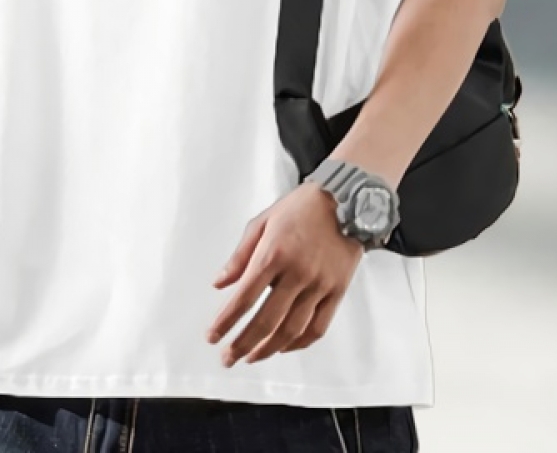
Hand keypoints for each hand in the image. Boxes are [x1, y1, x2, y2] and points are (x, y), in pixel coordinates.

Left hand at [207, 182, 363, 365]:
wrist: (344, 199)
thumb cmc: (300, 208)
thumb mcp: (261, 222)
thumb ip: (239, 256)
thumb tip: (219, 283)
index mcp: (274, 253)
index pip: (244, 297)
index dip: (226, 321)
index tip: (213, 336)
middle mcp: (297, 272)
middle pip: (266, 321)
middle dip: (242, 344)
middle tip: (228, 357)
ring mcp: (319, 284)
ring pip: (291, 330)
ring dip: (268, 350)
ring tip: (251, 356)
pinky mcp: (337, 291)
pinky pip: (317, 327)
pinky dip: (298, 343)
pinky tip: (283, 347)